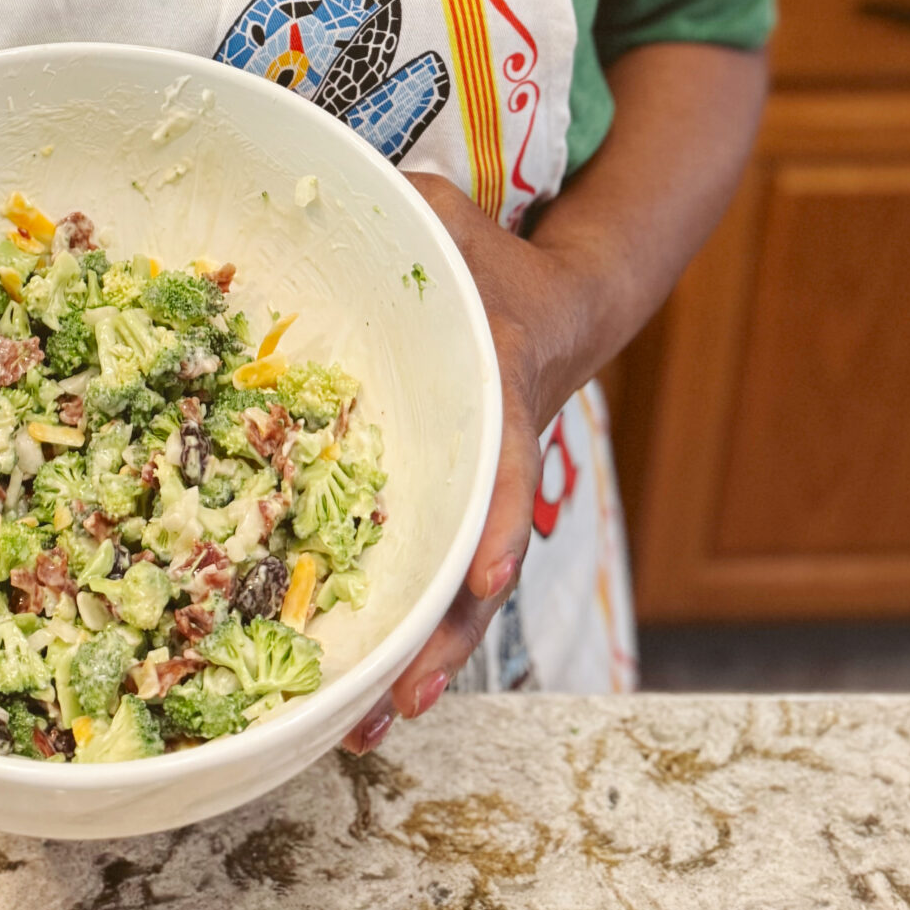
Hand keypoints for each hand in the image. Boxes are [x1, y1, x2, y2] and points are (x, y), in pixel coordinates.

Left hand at [341, 171, 579, 755]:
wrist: (559, 304)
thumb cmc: (493, 256)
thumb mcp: (455, 214)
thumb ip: (413, 200)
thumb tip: (356, 178)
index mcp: (504, 385)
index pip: (507, 459)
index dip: (496, 522)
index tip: (482, 582)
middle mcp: (496, 456)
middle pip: (481, 564)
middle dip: (445, 640)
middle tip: (396, 702)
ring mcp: (475, 492)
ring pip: (454, 596)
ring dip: (417, 662)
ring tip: (359, 731)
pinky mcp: (446, 505)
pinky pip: (423, 573)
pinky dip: (399, 632)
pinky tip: (350, 693)